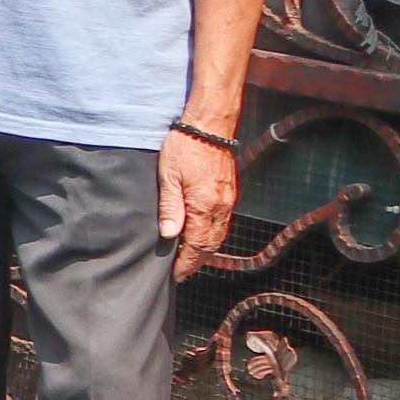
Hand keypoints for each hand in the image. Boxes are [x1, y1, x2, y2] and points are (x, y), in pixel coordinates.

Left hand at [160, 123, 239, 276]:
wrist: (210, 125)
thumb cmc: (184, 147)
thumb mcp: (168, 176)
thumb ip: (170, 207)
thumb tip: (169, 235)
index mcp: (204, 205)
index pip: (197, 245)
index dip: (187, 262)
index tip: (177, 275)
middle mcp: (220, 206)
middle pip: (210, 244)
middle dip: (197, 261)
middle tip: (183, 272)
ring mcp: (228, 200)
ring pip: (219, 235)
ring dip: (206, 250)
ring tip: (191, 259)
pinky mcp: (230, 192)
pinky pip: (224, 222)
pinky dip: (214, 235)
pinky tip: (203, 236)